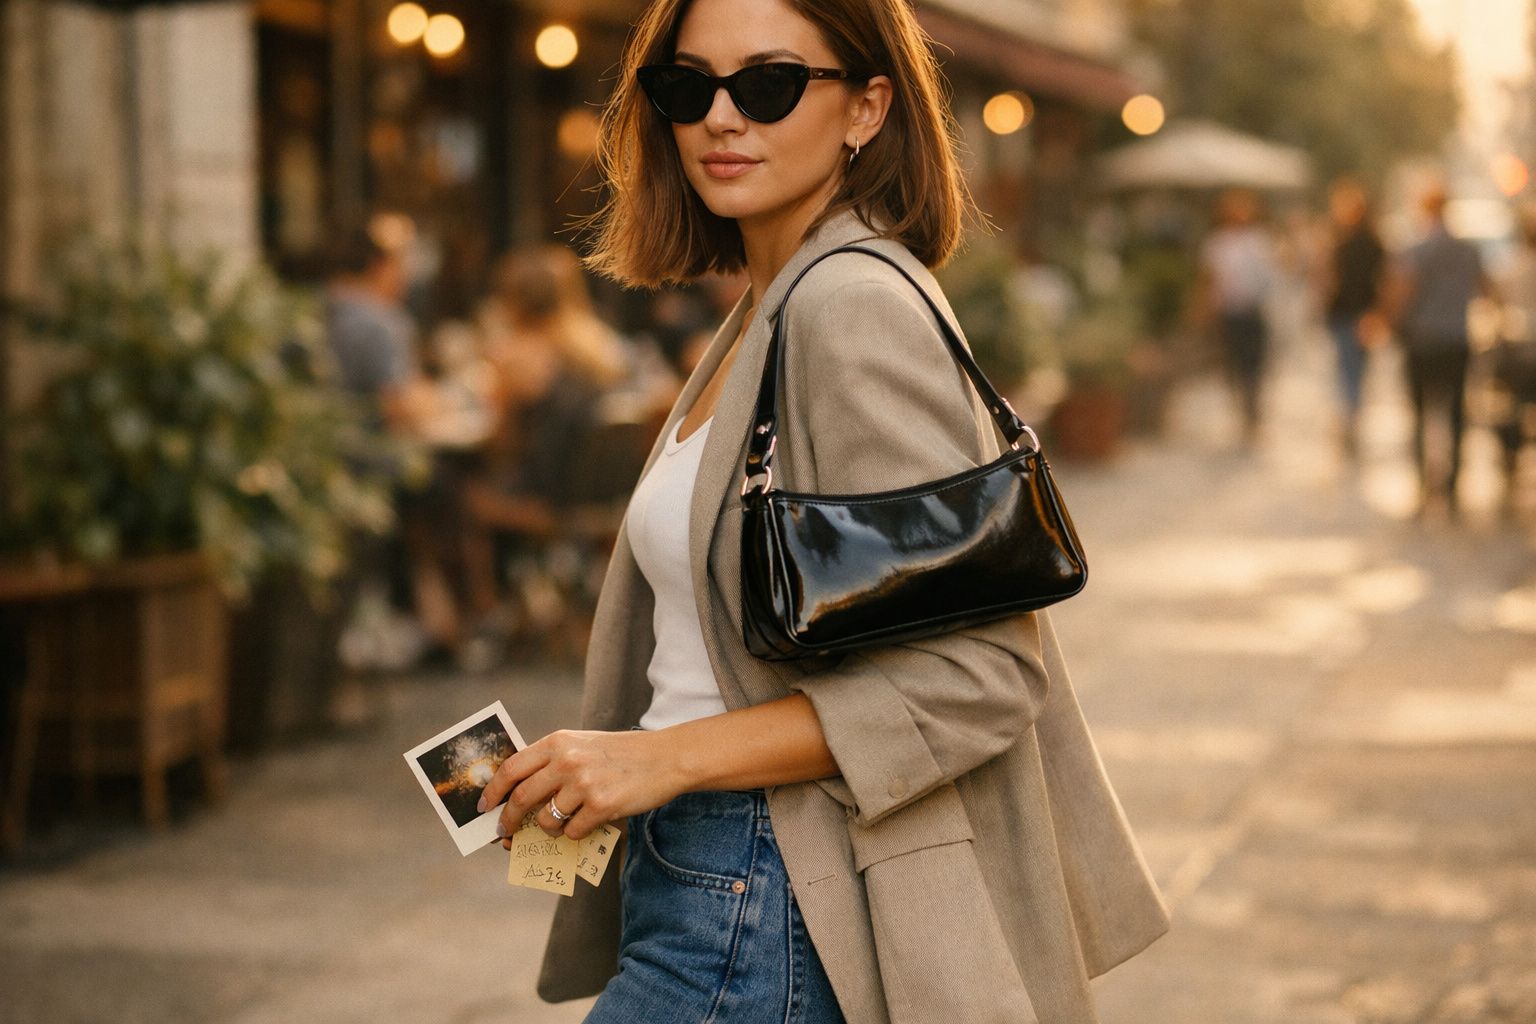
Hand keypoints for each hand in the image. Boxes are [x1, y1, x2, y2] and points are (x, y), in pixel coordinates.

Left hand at [477, 729, 685, 845]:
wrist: (664, 758)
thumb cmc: (620, 754)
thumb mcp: (582, 744)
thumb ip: (551, 762)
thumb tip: (516, 796)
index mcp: (557, 742)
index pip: (511, 769)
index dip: (493, 791)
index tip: (484, 806)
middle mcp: (566, 761)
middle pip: (520, 798)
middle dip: (508, 821)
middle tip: (505, 832)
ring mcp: (583, 784)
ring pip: (545, 820)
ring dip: (547, 829)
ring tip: (559, 825)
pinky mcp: (601, 806)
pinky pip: (572, 832)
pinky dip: (574, 833)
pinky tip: (588, 822)